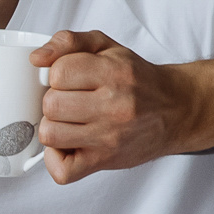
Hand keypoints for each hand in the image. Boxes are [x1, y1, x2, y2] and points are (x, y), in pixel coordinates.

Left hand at [30, 30, 201, 182]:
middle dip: (53, 101)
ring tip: (68, 121)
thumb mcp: (107, 48)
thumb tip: (36, 58)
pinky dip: (56, 160)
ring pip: (50, 135)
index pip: (58, 72)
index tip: (66, 79)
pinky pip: (63, 171)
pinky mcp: (106, 161)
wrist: (177, 110)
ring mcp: (110, 136)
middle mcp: (114, 105)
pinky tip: (67, 146)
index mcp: (113, 72)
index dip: (54, 74)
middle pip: (51, 105)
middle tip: (68, 101)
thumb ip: (69, 42)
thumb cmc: (136, 79)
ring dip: (53, 127)